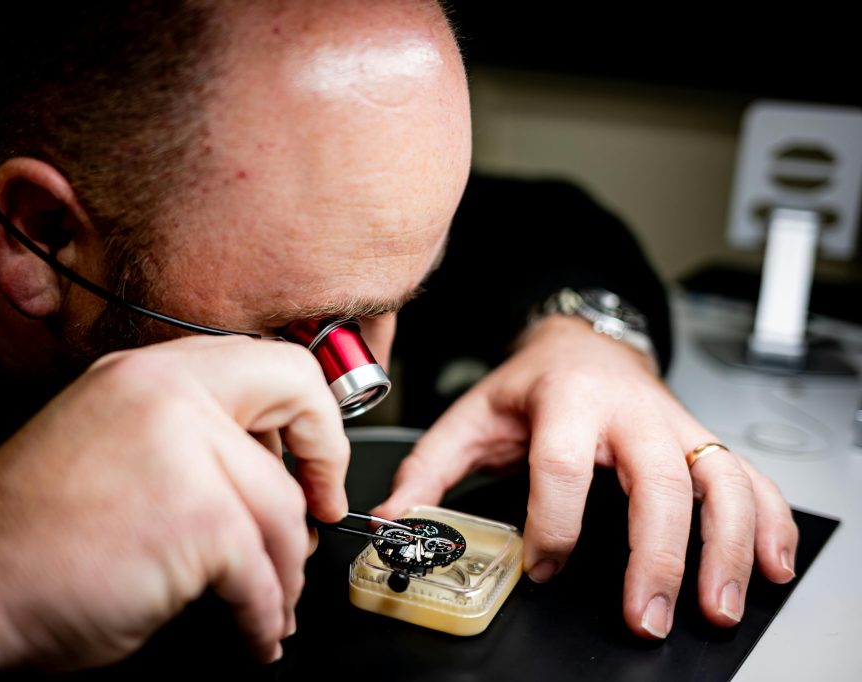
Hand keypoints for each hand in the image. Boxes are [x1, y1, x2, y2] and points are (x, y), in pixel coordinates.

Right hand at [0, 335, 349, 670]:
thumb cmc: (34, 527)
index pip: (268, 361)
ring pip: (282, 508)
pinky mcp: (198, 518)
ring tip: (271, 603)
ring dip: (284, 569)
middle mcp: (169, 392)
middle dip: (327, 461)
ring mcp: (187, 450)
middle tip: (322, 513)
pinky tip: (252, 631)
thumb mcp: (117, 441)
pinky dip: (263, 613)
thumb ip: (190, 433)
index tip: (310, 459)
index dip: (306, 412)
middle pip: (297, 397)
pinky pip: (261, 571)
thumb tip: (266, 464)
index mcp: (151, 372)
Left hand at [374, 316, 797, 638]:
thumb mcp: (471, 418)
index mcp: (566, 401)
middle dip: (657, 553)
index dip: (553, 520)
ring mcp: (676, 427)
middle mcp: (630, 412)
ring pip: (722, 480)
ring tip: (716, 605)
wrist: (584, 346)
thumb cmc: (532, 385)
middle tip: (647, 615)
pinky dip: (770, 522)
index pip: (563, 463)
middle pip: (660, 478)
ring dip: (728, 546)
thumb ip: (430, 471)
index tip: (541, 566)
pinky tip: (770, 566)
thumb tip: (393, 522)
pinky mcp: (704, 443)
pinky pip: (752, 479)